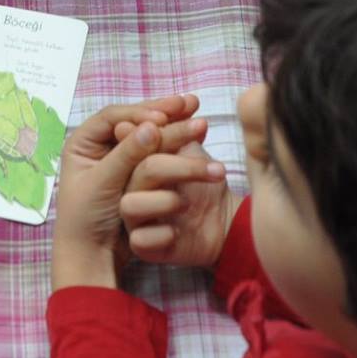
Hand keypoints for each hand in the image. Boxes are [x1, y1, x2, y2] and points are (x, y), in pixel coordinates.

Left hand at [52, 94, 210, 290]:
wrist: (93, 254)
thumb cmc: (86, 218)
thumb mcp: (104, 183)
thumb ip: (127, 154)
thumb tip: (152, 127)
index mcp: (83, 142)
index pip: (113, 116)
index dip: (139, 113)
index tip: (164, 117)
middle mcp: (100, 145)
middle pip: (134, 121)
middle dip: (163, 113)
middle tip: (191, 104)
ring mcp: (119, 157)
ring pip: (148, 134)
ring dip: (173, 123)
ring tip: (196, 113)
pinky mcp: (135, 171)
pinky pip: (156, 151)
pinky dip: (174, 142)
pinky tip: (193, 134)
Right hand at [121, 120, 241, 270]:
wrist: (225, 223)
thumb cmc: (204, 184)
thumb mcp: (192, 152)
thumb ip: (176, 131)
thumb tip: (158, 112)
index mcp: (138, 161)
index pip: (140, 140)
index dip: (162, 131)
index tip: (198, 126)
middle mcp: (131, 188)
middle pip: (142, 170)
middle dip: (181, 166)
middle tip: (217, 169)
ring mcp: (135, 218)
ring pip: (131, 204)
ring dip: (165, 201)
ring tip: (188, 204)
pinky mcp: (143, 245)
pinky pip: (141, 239)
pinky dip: (162, 234)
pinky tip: (178, 232)